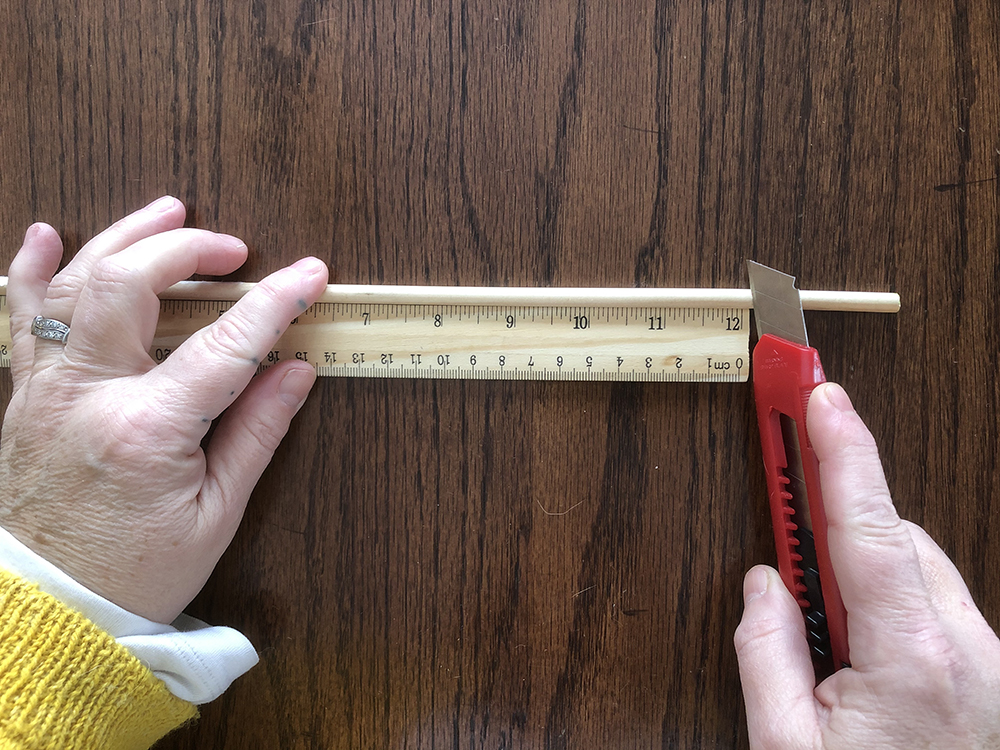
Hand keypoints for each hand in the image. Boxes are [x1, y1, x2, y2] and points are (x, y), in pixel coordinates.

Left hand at [0, 196, 328, 622]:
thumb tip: (295, 371)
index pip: (223, 343)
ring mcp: (44, 390)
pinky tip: (43, 235)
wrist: (44, 610)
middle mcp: (86, 396)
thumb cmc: (133, 572)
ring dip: (122, 236)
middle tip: (233, 251)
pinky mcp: (23, 395)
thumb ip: (256, 433)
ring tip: (167, 210)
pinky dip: (29, 270)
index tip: (309, 275)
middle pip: (128, 284)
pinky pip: (19, 317)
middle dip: (187, 249)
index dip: (273, 302)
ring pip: (72, 283)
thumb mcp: (216, 514)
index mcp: (146, 431)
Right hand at [735, 382, 999, 748]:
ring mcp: (989, 663)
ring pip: (920, 574)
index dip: (841, 450)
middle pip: (898, 542)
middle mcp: (967, 649)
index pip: (869, 526)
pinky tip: (868, 661)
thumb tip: (763, 584)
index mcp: (913, 660)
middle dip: (841, 537)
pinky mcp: (992, 675)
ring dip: (867, 581)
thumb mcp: (786, 749)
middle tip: (793, 564)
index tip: (820, 394)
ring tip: (834, 649)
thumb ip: (765, 653)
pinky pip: (938, 608)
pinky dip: (893, 607)